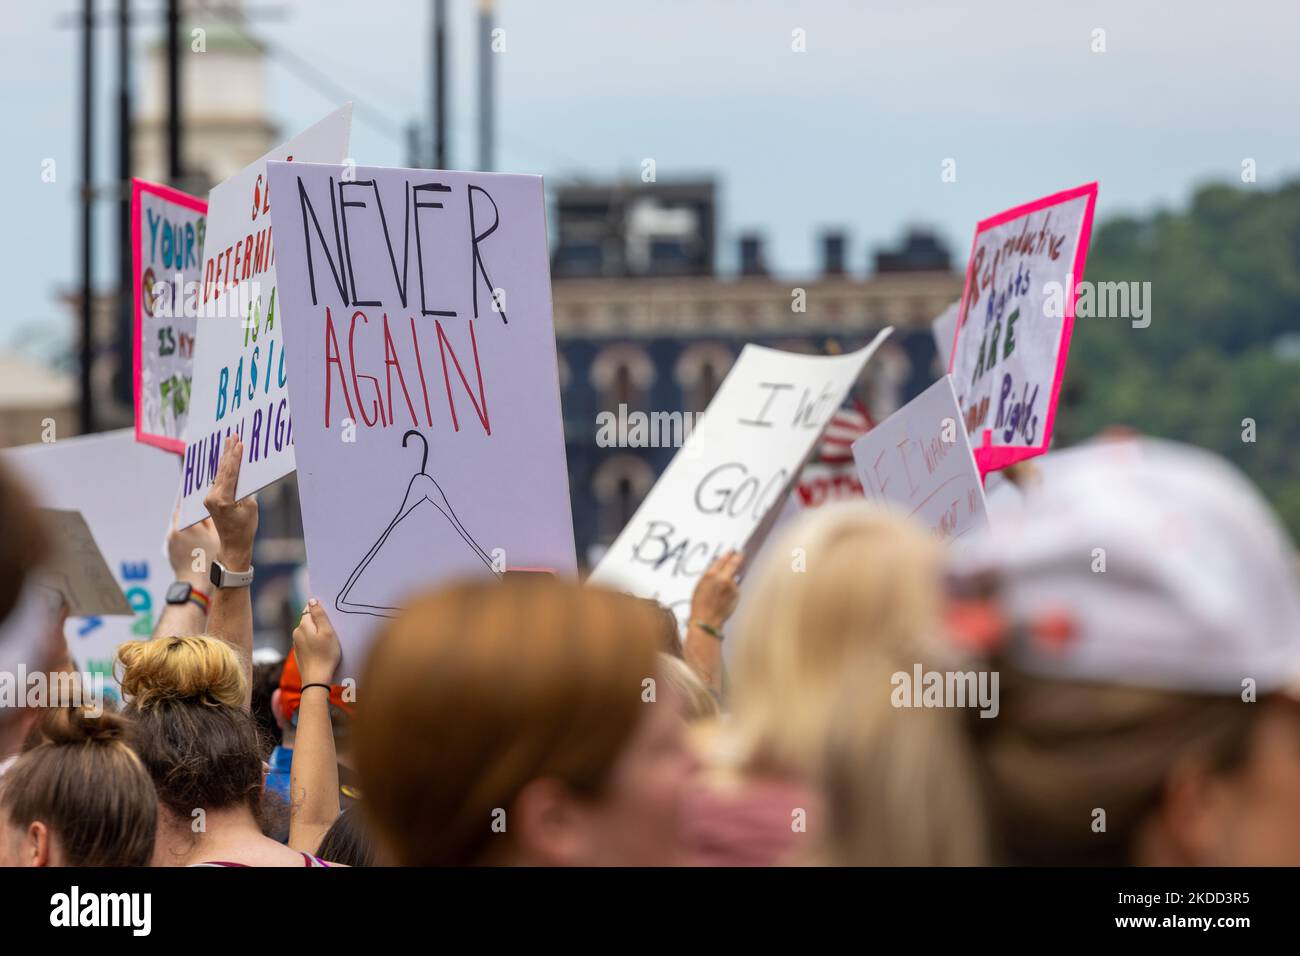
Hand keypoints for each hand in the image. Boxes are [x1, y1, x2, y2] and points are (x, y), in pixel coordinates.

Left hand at [167, 505, 220, 585]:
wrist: (195, 582)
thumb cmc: (209, 560)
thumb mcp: (217, 538)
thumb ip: (212, 521)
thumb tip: (209, 510)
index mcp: (188, 525)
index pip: (187, 504)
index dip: (193, 499)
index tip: (198, 495)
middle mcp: (175, 530)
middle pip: (182, 514)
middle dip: (191, 512)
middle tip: (201, 510)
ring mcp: (170, 540)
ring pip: (179, 525)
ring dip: (188, 524)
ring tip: (200, 527)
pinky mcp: (170, 548)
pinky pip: (178, 535)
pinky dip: (185, 534)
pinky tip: (196, 540)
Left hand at [203, 435, 257, 569]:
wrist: (233, 545)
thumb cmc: (245, 528)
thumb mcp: (250, 506)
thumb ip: (245, 489)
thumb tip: (243, 474)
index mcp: (221, 499)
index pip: (229, 473)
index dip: (235, 457)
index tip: (239, 443)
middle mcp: (211, 497)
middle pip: (221, 470)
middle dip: (228, 452)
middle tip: (231, 436)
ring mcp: (209, 498)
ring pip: (218, 473)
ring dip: (225, 459)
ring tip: (228, 443)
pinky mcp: (210, 500)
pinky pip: (218, 480)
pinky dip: (223, 469)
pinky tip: (225, 460)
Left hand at [293, 598, 341, 685]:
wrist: (316, 679)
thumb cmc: (325, 655)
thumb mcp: (327, 632)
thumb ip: (320, 615)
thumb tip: (312, 600)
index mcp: (303, 625)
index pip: (309, 609)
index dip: (320, 610)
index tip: (330, 618)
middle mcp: (296, 633)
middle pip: (309, 620)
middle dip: (319, 623)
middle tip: (332, 631)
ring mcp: (296, 644)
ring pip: (308, 632)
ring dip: (317, 633)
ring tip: (328, 642)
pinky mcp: (299, 653)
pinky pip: (307, 642)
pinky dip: (314, 643)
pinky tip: (322, 650)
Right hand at [689, 550, 743, 629]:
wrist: (707, 620)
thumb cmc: (700, 605)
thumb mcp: (700, 586)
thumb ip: (711, 575)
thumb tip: (719, 568)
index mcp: (710, 575)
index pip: (722, 560)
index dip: (728, 555)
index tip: (732, 551)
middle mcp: (723, 578)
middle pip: (734, 563)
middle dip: (738, 557)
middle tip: (741, 553)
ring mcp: (731, 586)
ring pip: (735, 578)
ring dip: (732, 580)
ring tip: (722, 591)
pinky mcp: (737, 594)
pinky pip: (735, 589)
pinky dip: (732, 591)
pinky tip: (724, 598)